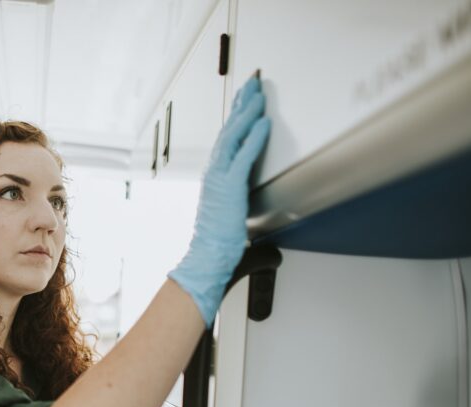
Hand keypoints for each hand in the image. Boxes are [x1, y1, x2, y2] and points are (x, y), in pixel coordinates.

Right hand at [168, 75, 271, 325]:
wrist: (206, 257)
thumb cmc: (216, 243)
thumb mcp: (232, 217)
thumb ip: (245, 207)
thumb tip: (263, 223)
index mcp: (214, 176)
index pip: (226, 139)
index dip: (237, 117)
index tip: (245, 100)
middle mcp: (213, 171)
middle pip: (229, 129)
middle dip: (242, 104)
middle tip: (253, 84)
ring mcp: (219, 177)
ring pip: (234, 136)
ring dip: (247, 113)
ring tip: (259, 95)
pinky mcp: (229, 186)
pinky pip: (244, 156)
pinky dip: (254, 137)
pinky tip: (264, 123)